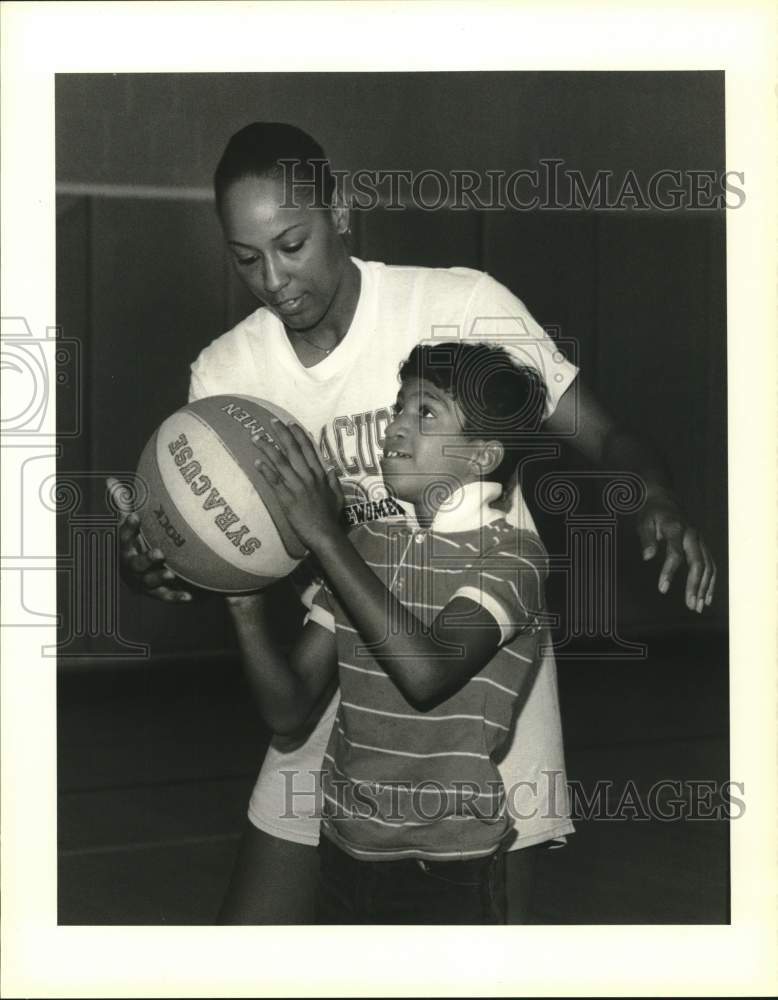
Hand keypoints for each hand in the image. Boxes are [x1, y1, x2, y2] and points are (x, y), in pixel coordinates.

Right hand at [107, 476, 192, 602]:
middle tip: (160, 553)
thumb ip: (124, 504)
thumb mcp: (131, 525)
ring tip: (171, 574)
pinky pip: (166, 597)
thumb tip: (110, 480)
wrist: (140, 576)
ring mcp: (144, 581)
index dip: (128, 527)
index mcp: (127, 548)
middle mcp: (132, 566)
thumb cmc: (138, 543)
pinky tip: (188, 597)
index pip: (124, 537)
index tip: (135, 515)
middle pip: (136, 563)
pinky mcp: (157, 593)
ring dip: (159, 578)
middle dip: (147, 559)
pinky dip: (176, 597)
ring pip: (149, 581)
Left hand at [251, 421, 343, 551]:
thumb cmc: (331, 518)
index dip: (299, 435)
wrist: (325, 535)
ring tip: (256, 437)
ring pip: (281, 462)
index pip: (309, 449)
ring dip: (267, 448)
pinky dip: (265, 470)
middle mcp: (308, 477)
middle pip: (293, 450)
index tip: (290, 423)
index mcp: (320, 475)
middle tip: (271, 422)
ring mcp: (297, 487)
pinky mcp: (287, 499)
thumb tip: (331, 468)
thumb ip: (333, 481)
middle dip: (281, 434)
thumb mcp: (338, 496)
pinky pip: (274, 481)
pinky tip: (256, 461)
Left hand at [637, 490, 715, 612]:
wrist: (665, 500)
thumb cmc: (651, 514)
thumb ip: (646, 539)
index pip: (675, 553)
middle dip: (695, 586)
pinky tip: (707, 598)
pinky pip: (711, 565)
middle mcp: (693, 535)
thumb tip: (647, 556)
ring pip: (708, 566)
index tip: (662, 590)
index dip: (669, 572)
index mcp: (676, 529)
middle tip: (691, 606)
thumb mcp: (643, 522)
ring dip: (704, 588)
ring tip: (698, 607)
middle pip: (698, 563)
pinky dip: (711, 582)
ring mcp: (701, 540)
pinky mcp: (703, 545)